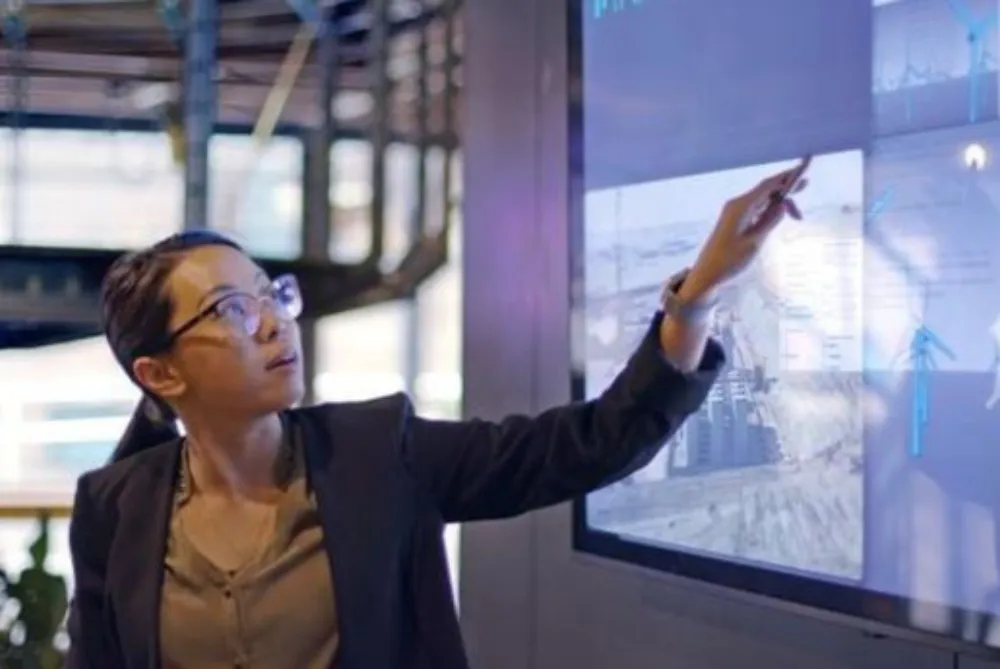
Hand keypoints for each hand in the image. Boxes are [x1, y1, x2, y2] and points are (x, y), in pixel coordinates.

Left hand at [680, 162, 807, 302]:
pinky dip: (769, 210)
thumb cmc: (729, 260)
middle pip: (765, 190)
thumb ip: (769, 222)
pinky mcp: (735, 220)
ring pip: (762, 200)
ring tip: (797, 215)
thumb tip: (783, 204)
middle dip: (785, 188)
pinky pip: (756, 209)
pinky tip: (780, 216)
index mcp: (740, 207)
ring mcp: (735, 212)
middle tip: (806, 184)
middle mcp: (737, 205)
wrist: (707, 272)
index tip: (802, 170)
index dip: (785, 177)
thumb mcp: (754, 242)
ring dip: (779, 203)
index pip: (767, 185)